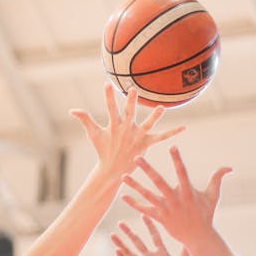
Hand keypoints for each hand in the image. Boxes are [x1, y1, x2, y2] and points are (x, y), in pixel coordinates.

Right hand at [70, 85, 184, 182]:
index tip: (107, 84)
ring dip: (154, 117)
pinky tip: (184, 127)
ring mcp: (137, 137)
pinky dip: (172, 133)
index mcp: (114, 126)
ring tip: (161, 107)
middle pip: (129, 114)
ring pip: (147, 125)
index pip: (110, 109)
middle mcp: (126, 130)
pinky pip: (161, 137)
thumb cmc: (103, 150)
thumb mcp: (93, 134)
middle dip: (131, 102)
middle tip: (134, 90)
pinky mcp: (146, 144)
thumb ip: (84, 119)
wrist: (112, 170)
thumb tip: (71, 110)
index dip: (108, 97)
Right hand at [112, 215, 191, 255]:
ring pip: (129, 251)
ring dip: (121, 243)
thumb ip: (185, 251)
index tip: (143, 214)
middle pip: (137, 241)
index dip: (149, 225)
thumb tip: (189, 236)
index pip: (154, 236)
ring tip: (113, 234)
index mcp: (161, 253)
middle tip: (121, 222)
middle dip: (129, 232)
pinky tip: (117, 250)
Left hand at [121, 145, 230, 250]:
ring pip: (147, 195)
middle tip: (137, 157)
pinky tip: (123, 196)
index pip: (182, 172)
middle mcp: (175, 200)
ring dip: (135, 185)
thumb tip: (229, 167)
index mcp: (188, 192)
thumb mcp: (213, 196)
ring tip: (123, 176)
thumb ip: (218, 179)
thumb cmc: (206, 214)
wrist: (198, 237)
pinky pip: (145, 209)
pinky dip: (134, 203)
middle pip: (159, 182)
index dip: (177, 159)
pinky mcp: (160, 218)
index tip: (172, 146)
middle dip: (147, 170)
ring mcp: (166, 209)